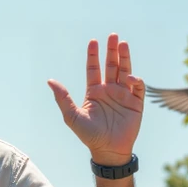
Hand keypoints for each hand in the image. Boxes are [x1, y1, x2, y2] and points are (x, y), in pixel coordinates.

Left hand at [48, 34, 144, 165]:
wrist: (108, 150)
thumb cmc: (89, 135)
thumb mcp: (72, 116)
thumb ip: (63, 98)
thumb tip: (50, 81)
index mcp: (94, 92)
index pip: (93, 69)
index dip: (93, 55)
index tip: (93, 42)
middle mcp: (109, 90)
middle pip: (111, 65)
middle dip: (112, 50)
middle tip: (113, 36)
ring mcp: (123, 95)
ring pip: (125, 71)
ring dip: (125, 57)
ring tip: (123, 43)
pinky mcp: (136, 102)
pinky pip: (137, 86)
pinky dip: (135, 80)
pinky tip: (129, 77)